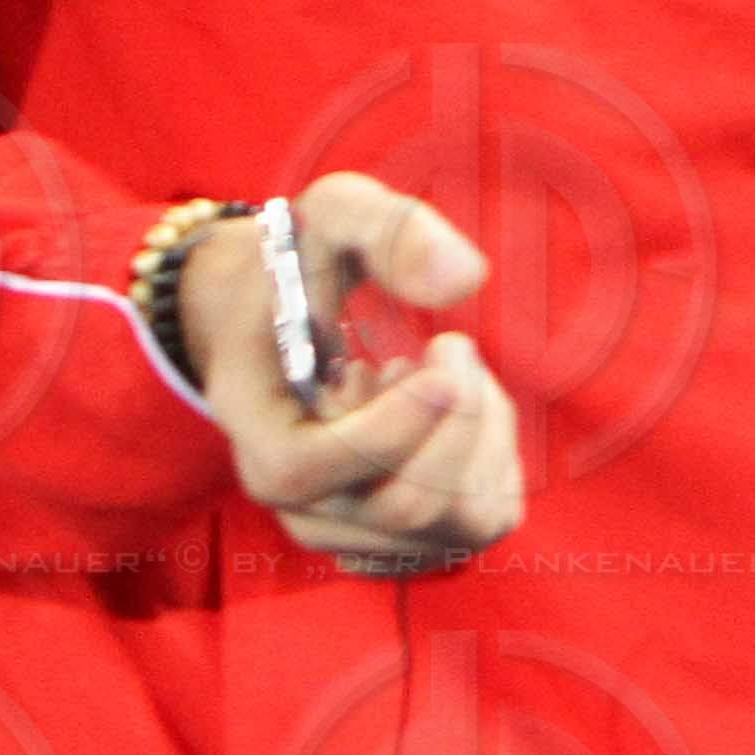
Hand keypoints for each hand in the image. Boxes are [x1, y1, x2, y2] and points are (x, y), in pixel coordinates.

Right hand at [176, 171, 525, 577]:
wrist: (283, 317)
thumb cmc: (308, 264)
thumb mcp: (336, 215)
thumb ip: (392, 230)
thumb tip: (465, 279)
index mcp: (259, 435)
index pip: (312, 471)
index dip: (392, 423)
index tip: (447, 347)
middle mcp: (300, 506)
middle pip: (406, 508)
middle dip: (461, 418)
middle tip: (449, 348)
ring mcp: (353, 534)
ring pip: (456, 524)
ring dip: (481, 437)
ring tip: (445, 379)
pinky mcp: (407, 540)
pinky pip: (480, 525)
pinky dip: (495, 464)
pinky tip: (460, 417)